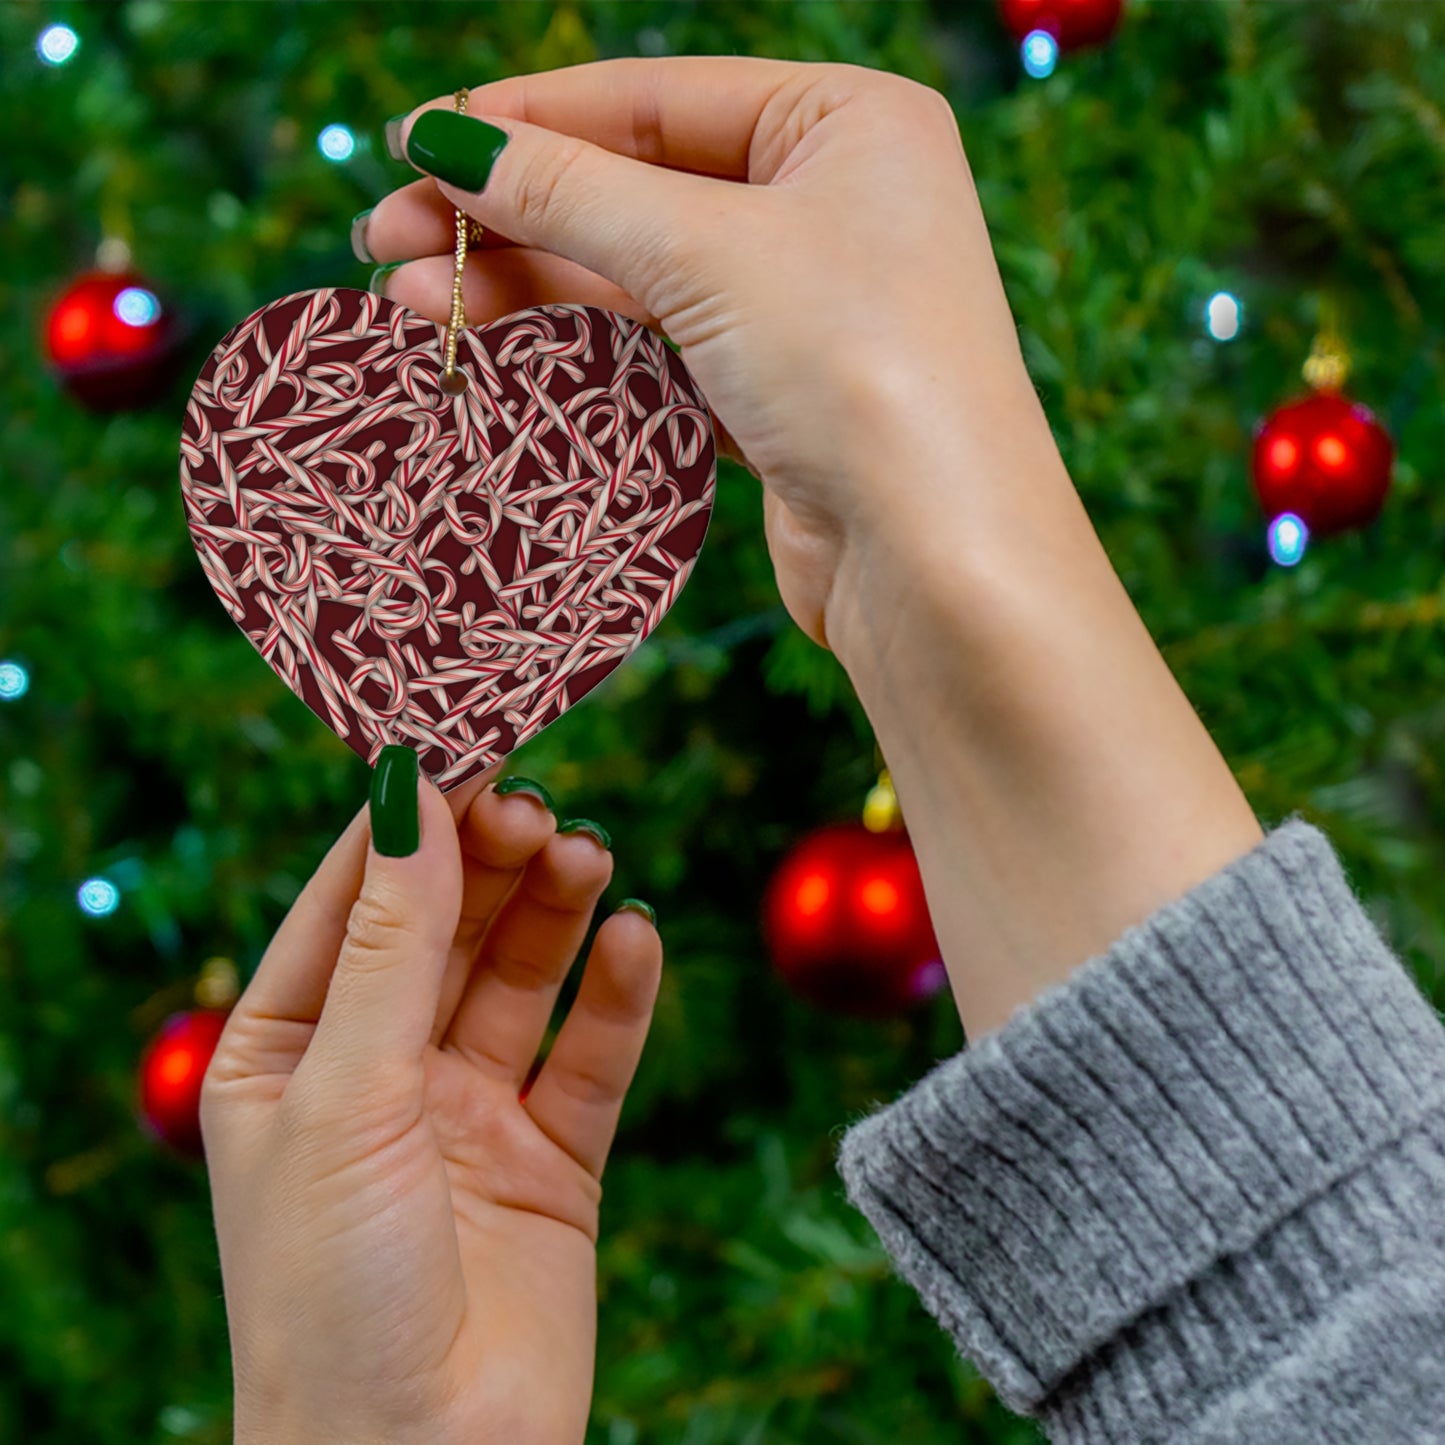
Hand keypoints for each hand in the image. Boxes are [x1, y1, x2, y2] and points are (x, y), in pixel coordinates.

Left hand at [201, 765, 660, 1444]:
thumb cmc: (332, 1292)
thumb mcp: (347, 1094)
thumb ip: (391, 944)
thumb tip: (410, 793)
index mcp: (288, 1053)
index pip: (351, 902)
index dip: (408, 823)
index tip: (466, 743)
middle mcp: (379, 1073)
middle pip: (446, 928)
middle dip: (489, 862)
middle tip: (537, 807)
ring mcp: (468, 1114)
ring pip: (521, 978)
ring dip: (555, 911)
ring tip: (588, 857)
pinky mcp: (552, 1159)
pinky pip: (591, 1055)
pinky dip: (617, 994)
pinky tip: (635, 939)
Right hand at [360, 56, 1047, 653]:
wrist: (937, 560)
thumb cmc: (857, 368)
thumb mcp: (706, 252)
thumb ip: (570, 191)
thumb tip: (448, 140)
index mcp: (846, 122)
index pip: (655, 98)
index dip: (526, 119)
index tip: (414, 141)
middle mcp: (833, 203)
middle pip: (636, 188)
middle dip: (508, 214)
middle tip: (385, 239)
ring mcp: (806, 304)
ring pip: (638, 276)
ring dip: (526, 286)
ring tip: (411, 305)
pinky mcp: (779, 395)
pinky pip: (658, 349)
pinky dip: (579, 349)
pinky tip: (495, 349)